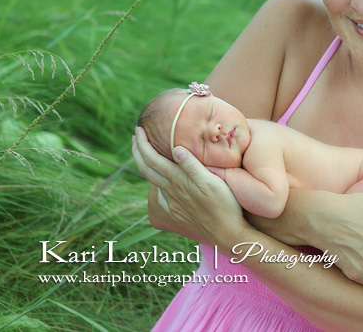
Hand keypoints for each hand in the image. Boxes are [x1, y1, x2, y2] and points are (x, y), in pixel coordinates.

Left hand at [132, 127, 245, 247]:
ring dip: (145, 165)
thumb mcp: (212, 182)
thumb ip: (193, 166)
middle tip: (136, 136)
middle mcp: (171, 192)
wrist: (227, 234)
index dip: (143, 144)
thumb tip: (176, 148)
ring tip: (145, 154)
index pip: (152, 159)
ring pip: (152, 182)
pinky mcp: (177, 213)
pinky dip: (156, 183)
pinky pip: (160, 196)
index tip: (139, 129)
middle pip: (146, 170)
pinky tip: (160, 181)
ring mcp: (173, 204)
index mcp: (178, 181)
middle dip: (138, 151)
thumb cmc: (224, 205)